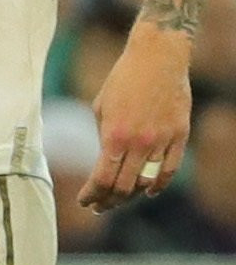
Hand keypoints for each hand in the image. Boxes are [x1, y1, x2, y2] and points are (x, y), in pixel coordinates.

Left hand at [84, 24, 193, 213]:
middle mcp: (139, 142)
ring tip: (120, 200)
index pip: (102, 179)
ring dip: (131, 196)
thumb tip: (105, 163)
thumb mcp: (101, 108)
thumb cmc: (123, 80)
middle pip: (123, 186)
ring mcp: (162, 140)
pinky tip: (149, 191)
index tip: (84, 201)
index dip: (92, 195)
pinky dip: (159, 184)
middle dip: (108, 201)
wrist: (158, 57)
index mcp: (114, 135)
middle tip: (98, 207)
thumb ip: (104, 138)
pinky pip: (170, 169)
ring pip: (146, 181)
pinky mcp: (180, 135)